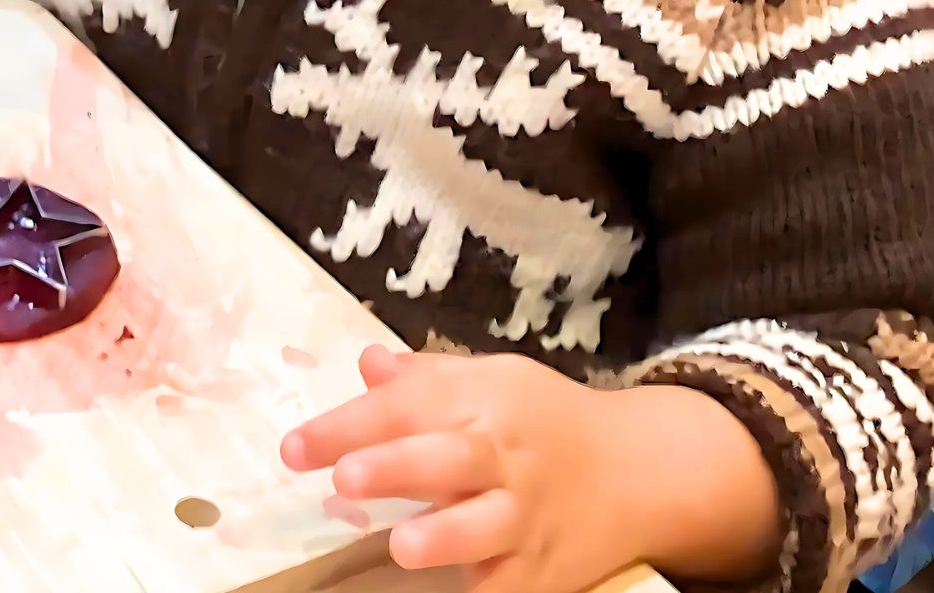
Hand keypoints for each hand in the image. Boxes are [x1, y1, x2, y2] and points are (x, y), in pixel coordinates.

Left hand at [284, 347, 778, 592]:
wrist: (641, 470)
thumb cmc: (545, 422)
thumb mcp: (493, 381)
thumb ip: (426, 379)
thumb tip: (366, 363)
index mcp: (484, 400)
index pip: (408, 406)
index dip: (347, 425)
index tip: (292, 448)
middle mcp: (504, 456)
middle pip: (450, 457)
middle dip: (397, 466)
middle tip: (344, 478)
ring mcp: (527, 516)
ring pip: (486, 526)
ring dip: (444, 535)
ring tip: (403, 546)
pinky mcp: (546, 570)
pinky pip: (515, 587)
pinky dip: (489, 591)